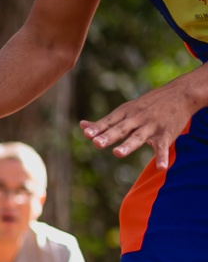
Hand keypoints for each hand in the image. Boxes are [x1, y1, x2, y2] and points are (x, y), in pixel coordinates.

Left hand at [80, 66, 207, 169]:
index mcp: (125, 113)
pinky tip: (161, 167)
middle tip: (97, 143)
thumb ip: (105, 121)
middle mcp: (137, 119)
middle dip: (109, 136)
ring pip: (139, 136)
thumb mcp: (125, 110)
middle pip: (121, 128)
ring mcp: (152, 126)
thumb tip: (82, 125)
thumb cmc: (146, 105)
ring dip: (128, 145)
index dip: (98, 128)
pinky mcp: (165, 134)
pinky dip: (162, 157)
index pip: (109, 121)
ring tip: (117, 153)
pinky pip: (163, 147)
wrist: (180, 94)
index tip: (87, 134)